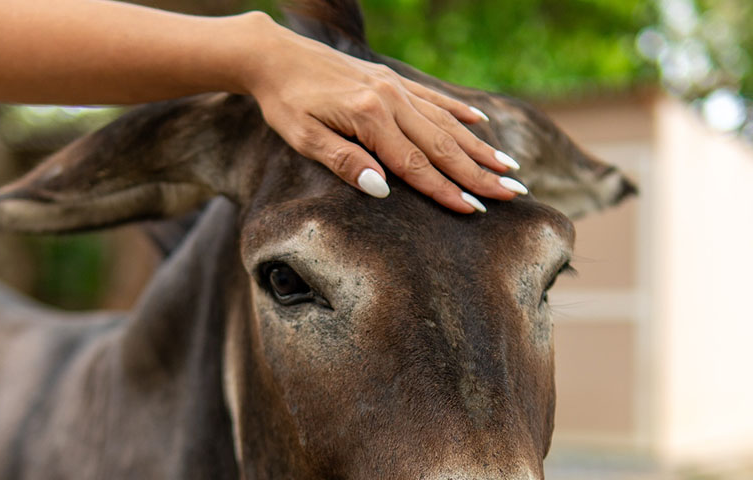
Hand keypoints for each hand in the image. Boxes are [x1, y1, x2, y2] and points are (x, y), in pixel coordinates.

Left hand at [243, 15, 526, 212]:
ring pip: (446, 122)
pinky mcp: (391, 79)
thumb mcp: (303, 138)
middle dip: (479, 173)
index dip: (446, 190)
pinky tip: (481, 125)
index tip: (477, 210)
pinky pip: (434, 98)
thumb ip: (344, 162)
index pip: (416, 165)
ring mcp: (395, 87)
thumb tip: (383, 189)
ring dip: (479, 147)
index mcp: (369, 117)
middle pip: (443, 145)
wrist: (275, 54)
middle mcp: (391, 99)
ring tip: (509, 167)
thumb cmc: (285, 102)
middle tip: (514, 194)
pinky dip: (460, 113)